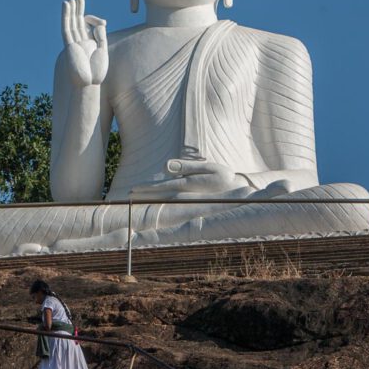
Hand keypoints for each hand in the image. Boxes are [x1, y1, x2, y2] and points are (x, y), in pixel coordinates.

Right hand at [62, 0, 107, 86]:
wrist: (88, 83)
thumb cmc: (97, 72)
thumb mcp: (102, 51)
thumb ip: (101, 36)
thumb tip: (100, 23)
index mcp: (88, 44)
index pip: (88, 26)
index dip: (93, 20)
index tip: (102, 22)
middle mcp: (79, 42)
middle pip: (78, 22)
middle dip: (79, 10)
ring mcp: (73, 43)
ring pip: (71, 24)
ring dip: (70, 11)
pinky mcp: (68, 45)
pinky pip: (66, 28)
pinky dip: (66, 16)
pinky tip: (66, 6)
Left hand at [131, 160, 251, 197]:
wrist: (241, 193)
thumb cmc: (226, 178)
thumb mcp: (208, 168)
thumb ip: (187, 167)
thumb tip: (165, 166)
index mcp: (187, 185)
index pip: (161, 187)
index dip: (146, 189)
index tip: (132, 190)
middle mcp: (185, 195)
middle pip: (159, 196)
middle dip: (143, 196)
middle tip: (127, 196)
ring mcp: (188, 201)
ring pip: (164, 200)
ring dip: (150, 199)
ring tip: (136, 197)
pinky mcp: (192, 202)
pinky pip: (172, 202)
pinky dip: (161, 201)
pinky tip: (154, 200)